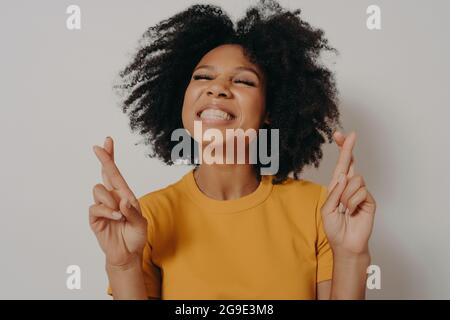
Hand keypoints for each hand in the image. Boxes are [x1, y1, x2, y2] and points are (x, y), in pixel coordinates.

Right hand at [89, 137, 147, 266]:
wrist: (127, 254)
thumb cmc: (136, 236)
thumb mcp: (141, 224)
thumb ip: (133, 212)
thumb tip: (122, 200)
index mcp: (125, 195)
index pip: (116, 173)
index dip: (110, 157)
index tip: (107, 141)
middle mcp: (113, 197)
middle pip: (105, 173)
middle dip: (103, 159)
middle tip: (97, 147)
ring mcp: (103, 206)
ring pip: (99, 189)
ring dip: (110, 200)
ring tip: (119, 214)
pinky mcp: (95, 218)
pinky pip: (95, 207)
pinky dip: (107, 211)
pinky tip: (115, 218)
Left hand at [321, 131, 375, 256]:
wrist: (346, 244)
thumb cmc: (334, 228)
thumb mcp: (327, 209)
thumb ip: (334, 192)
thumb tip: (344, 176)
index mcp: (337, 187)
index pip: (340, 166)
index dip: (341, 151)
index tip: (340, 135)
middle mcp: (349, 187)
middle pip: (351, 163)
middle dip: (348, 148)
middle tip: (349, 134)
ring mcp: (360, 193)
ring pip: (355, 180)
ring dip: (346, 195)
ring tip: (345, 208)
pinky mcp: (369, 200)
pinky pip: (361, 192)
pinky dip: (353, 202)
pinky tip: (352, 211)